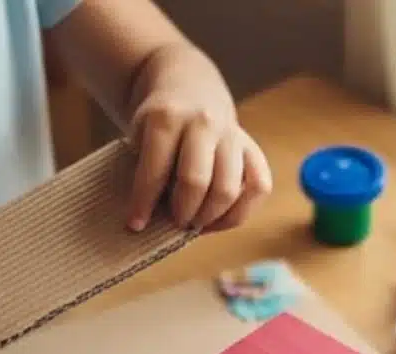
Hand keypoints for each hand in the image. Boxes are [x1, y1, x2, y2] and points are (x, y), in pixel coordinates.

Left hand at [127, 95, 271, 233]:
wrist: (189, 85)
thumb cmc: (159, 121)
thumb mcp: (140, 133)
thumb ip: (146, 168)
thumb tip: (150, 218)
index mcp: (168, 117)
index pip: (156, 170)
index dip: (144, 203)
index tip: (135, 225)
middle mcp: (204, 122)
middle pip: (197, 181)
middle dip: (183, 212)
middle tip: (175, 221)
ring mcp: (232, 134)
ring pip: (230, 189)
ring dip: (211, 217)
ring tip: (196, 223)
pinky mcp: (252, 147)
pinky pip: (259, 186)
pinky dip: (241, 211)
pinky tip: (220, 219)